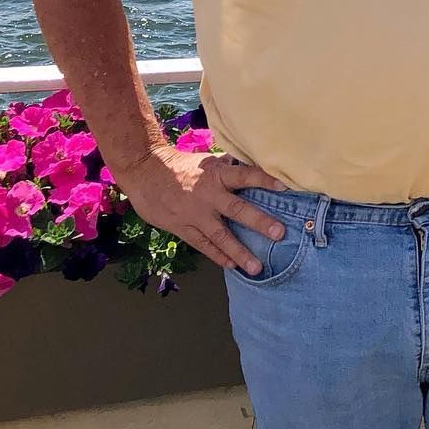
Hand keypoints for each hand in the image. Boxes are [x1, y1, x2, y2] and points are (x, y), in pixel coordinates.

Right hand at [115, 145, 285, 274]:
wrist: (144, 171)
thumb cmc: (180, 165)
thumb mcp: (206, 161)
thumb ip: (229, 168)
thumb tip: (254, 165)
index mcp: (217, 175)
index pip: (246, 176)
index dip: (265, 180)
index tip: (285, 187)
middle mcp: (209, 195)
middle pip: (238, 210)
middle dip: (260, 222)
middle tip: (279, 233)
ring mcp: (196, 214)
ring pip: (221, 235)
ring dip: (240, 252)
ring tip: (256, 267)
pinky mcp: (182, 228)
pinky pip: (203, 245)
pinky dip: (217, 256)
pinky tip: (231, 266)